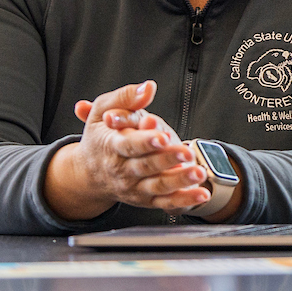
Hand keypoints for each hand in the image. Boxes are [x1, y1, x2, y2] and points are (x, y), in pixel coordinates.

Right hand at [41, 80, 214, 219]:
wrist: (89, 173)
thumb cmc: (101, 136)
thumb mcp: (102, 111)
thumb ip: (126, 97)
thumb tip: (148, 87)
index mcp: (111, 146)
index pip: (128, 144)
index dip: (145, 141)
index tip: (162, 136)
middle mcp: (122, 170)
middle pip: (146, 166)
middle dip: (167, 159)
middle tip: (187, 152)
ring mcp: (135, 187)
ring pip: (159, 186)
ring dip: (180, 180)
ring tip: (198, 172)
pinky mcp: (146, 199)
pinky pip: (167, 202)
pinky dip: (185, 200)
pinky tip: (202, 193)